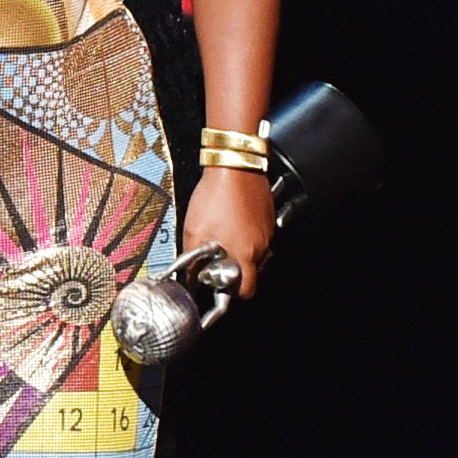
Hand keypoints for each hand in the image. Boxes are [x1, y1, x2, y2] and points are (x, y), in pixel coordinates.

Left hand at [182, 164, 273, 298]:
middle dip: (236, 272)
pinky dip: (246, 235)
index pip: (246, 290)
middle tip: (219, 264)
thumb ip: (192, 259)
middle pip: (252, 273)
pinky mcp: (267, 217)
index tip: (221, 288)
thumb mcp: (194, 230)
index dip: (233, 292)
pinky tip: (231, 223)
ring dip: (241, 252)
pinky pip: (258, 235)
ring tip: (223, 239)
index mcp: (244, 254)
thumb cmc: (216, 194)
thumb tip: (189, 275)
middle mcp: (260, 246)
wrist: (234, 165)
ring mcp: (267, 230)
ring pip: (256, 253)